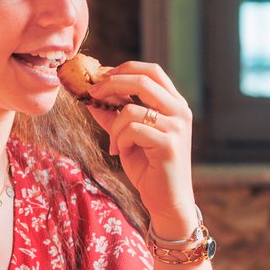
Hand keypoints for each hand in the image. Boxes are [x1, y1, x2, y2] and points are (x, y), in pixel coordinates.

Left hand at [83, 61, 197, 236]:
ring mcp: (177, 127)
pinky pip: (132, 130)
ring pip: (132, 108)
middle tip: (92, 93)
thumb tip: (90, 94)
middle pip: (143, 79)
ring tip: (115, 144)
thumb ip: (113, 114)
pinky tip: (121, 153)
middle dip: (111, 83)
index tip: (101, 77)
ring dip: (114, 126)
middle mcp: (180, 110)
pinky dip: (120, 140)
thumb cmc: (149, 168)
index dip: (124, 68)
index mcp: (174, 104)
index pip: (151, 71)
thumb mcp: (127, 135)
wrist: (167, 201)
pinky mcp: (169, 144)